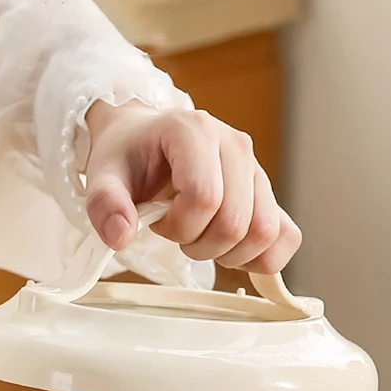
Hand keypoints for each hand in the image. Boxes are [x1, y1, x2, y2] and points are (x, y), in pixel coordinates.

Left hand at [84, 101, 301, 273]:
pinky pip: (286, 236)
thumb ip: (104, 204)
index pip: (205, 197)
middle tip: (177, 234)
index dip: (178, 227)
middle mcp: (235, 145)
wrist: (144, 140)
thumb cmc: (127, 157)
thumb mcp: (103, 176)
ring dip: (229, 254)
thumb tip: (119, 237)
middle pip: (236, 222)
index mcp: (194, 132)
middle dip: (200, 244)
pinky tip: (230, 253)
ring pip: (264, 232)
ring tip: (201, 239)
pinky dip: (261, 258)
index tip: (157, 222)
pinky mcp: (267, 194)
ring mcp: (256, 170)